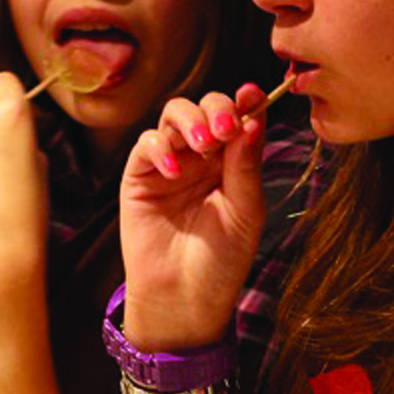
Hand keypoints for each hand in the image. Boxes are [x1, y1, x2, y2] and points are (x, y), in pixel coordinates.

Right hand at [116, 84, 270, 348]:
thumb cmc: (221, 261)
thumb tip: (254, 118)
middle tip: (225, 128)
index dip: (246, 102)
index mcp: (233, 163)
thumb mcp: (245, 212)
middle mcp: (202, 158)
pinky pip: (147, 145)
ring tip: (203, 143)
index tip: (253, 95)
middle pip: (205, 106)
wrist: (184, 299)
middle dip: (217, 107)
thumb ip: (246, 165)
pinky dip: (160, 148)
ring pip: (174, 115)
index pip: (239, 118)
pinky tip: (175, 171)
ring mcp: (170, 164)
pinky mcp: (140, 177)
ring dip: (190, 120)